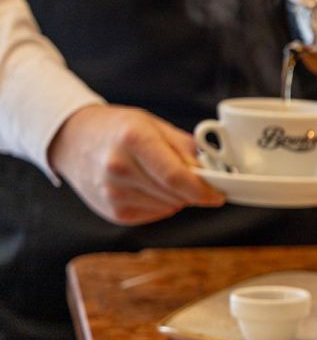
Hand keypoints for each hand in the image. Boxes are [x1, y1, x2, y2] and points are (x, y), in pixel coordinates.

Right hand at [49, 105, 224, 225]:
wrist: (74, 140)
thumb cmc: (119, 129)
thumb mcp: (154, 125)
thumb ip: (186, 148)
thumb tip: (212, 173)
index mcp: (133, 139)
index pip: (176, 176)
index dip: (203, 190)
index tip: (219, 195)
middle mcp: (118, 167)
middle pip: (175, 194)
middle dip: (192, 191)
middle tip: (193, 180)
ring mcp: (112, 192)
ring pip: (167, 207)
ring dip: (176, 197)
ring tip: (158, 176)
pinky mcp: (111, 211)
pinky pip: (153, 214)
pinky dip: (160, 204)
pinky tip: (146, 187)